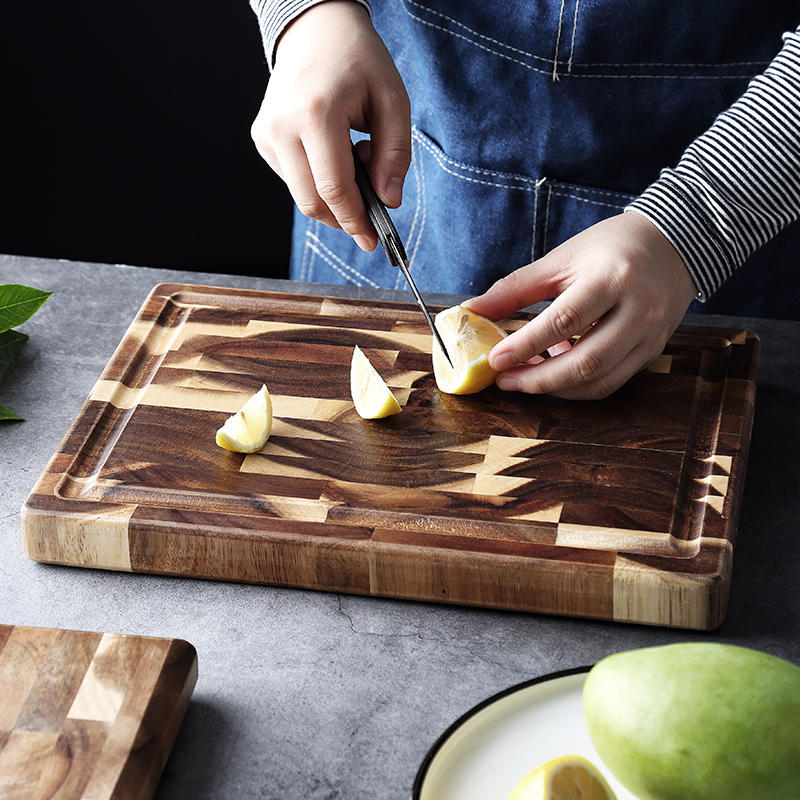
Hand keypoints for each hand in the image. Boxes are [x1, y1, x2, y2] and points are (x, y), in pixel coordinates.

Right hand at [251, 0, 410, 251]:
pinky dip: (317, 181)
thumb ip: (395, 154)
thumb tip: (388, 201)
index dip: (355, 220)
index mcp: (316, 114)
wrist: (316, 30)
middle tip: (372, 210)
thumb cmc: (358, 62)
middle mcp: (282, 126)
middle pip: (312, 201)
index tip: (372, 239)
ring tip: (355, 159)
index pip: (333, 189)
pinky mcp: (262, 138)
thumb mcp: (393, 100)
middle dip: (344, 217)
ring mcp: (267, 133)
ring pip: (301, 195)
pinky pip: (293, 180)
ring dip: (333, 196)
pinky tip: (333, 154)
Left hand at [462, 212, 697, 399]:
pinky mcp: (652, 352)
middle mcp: (638, 311)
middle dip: (539, 380)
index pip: (564, 321)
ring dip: (556, 388)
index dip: (526, 345)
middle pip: (585, 362)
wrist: (673, 245)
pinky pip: (611, 381)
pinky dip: (577, 384)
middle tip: (505, 381)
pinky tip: (555, 370)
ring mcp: (650, 336)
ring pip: (599, 380)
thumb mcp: (561, 258)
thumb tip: (472, 310)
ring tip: (524, 377)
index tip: (495, 360)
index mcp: (611, 278)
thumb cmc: (610, 247)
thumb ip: (516, 288)